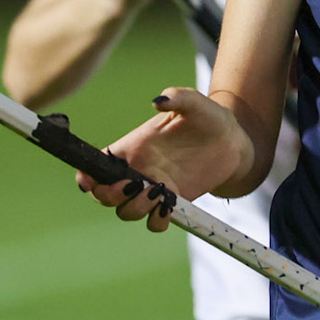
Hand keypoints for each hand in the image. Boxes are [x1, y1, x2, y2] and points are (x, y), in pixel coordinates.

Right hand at [77, 88, 250, 230]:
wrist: (233, 141)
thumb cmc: (208, 117)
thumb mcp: (194, 102)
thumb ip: (177, 96)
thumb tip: (158, 101)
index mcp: (133, 146)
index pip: (97, 164)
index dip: (86, 175)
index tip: (88, 181)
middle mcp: (138, 170)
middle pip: (105, 194)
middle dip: (109, 196)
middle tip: (134, 185)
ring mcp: (153, 188)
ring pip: (126, 211)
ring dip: (135, 208)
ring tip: (158, 191)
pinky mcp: (172, 202)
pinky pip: (154, 223)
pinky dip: (157, 220)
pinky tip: (170, 204)